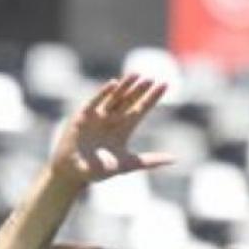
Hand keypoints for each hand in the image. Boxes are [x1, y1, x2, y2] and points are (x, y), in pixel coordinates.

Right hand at [50, 75, 173, 187]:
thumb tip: (174, 159)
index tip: (165, 84)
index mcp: (124, 128)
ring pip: (114, 97)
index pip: (142, 108)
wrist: (74, 174)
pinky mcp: (84, 116)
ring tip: (136, 75)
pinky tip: (113, 84)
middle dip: (140, 90)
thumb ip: (150, 160)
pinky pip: (95, 102)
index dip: (153, 97)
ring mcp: (98, 116)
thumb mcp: (128, 164)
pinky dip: (103, 93)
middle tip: (151, 79)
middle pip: (130, 100)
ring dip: (125, 86)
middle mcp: (113, 119)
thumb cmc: (99, 170)